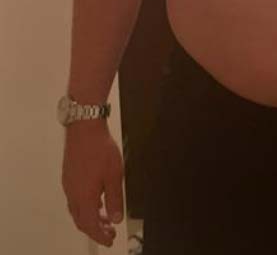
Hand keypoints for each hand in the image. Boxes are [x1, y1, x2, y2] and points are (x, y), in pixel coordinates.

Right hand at [62, 122, 124, 247]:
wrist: (85, 128)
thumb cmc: (100, 149)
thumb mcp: (114, 176)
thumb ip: (115, 199)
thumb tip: (115, 218)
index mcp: (84, 197)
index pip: (90, 225)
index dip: (100, 235)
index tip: (109, 240)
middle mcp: (73, 194)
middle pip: (82, 220)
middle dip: (95, 229)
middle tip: (108, 232)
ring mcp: (69, 185)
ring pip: (77, 210)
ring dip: (90, 218)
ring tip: (104, 218)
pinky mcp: (69, 175)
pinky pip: (75, 199)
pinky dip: (85, 206)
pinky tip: (95, 200)